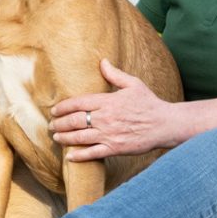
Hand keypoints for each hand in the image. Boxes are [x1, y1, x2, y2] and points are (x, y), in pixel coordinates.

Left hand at [49, 59, 174, 160]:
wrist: (164, 124)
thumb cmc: (149, 103)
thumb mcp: (133, 84)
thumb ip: (115, 74)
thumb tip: (102, 61)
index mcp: (108, 101)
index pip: (78, 103)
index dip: (63, 107)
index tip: (55, 110)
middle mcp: (105, 118)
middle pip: (75, 121)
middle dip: (60, 123)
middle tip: (52, 125)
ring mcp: (109, 134)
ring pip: (80, 137)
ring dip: (64, 138)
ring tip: (56, 137)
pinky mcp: (115, 148)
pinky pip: (92, 153)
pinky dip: (79, 156)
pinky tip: (69, 156)